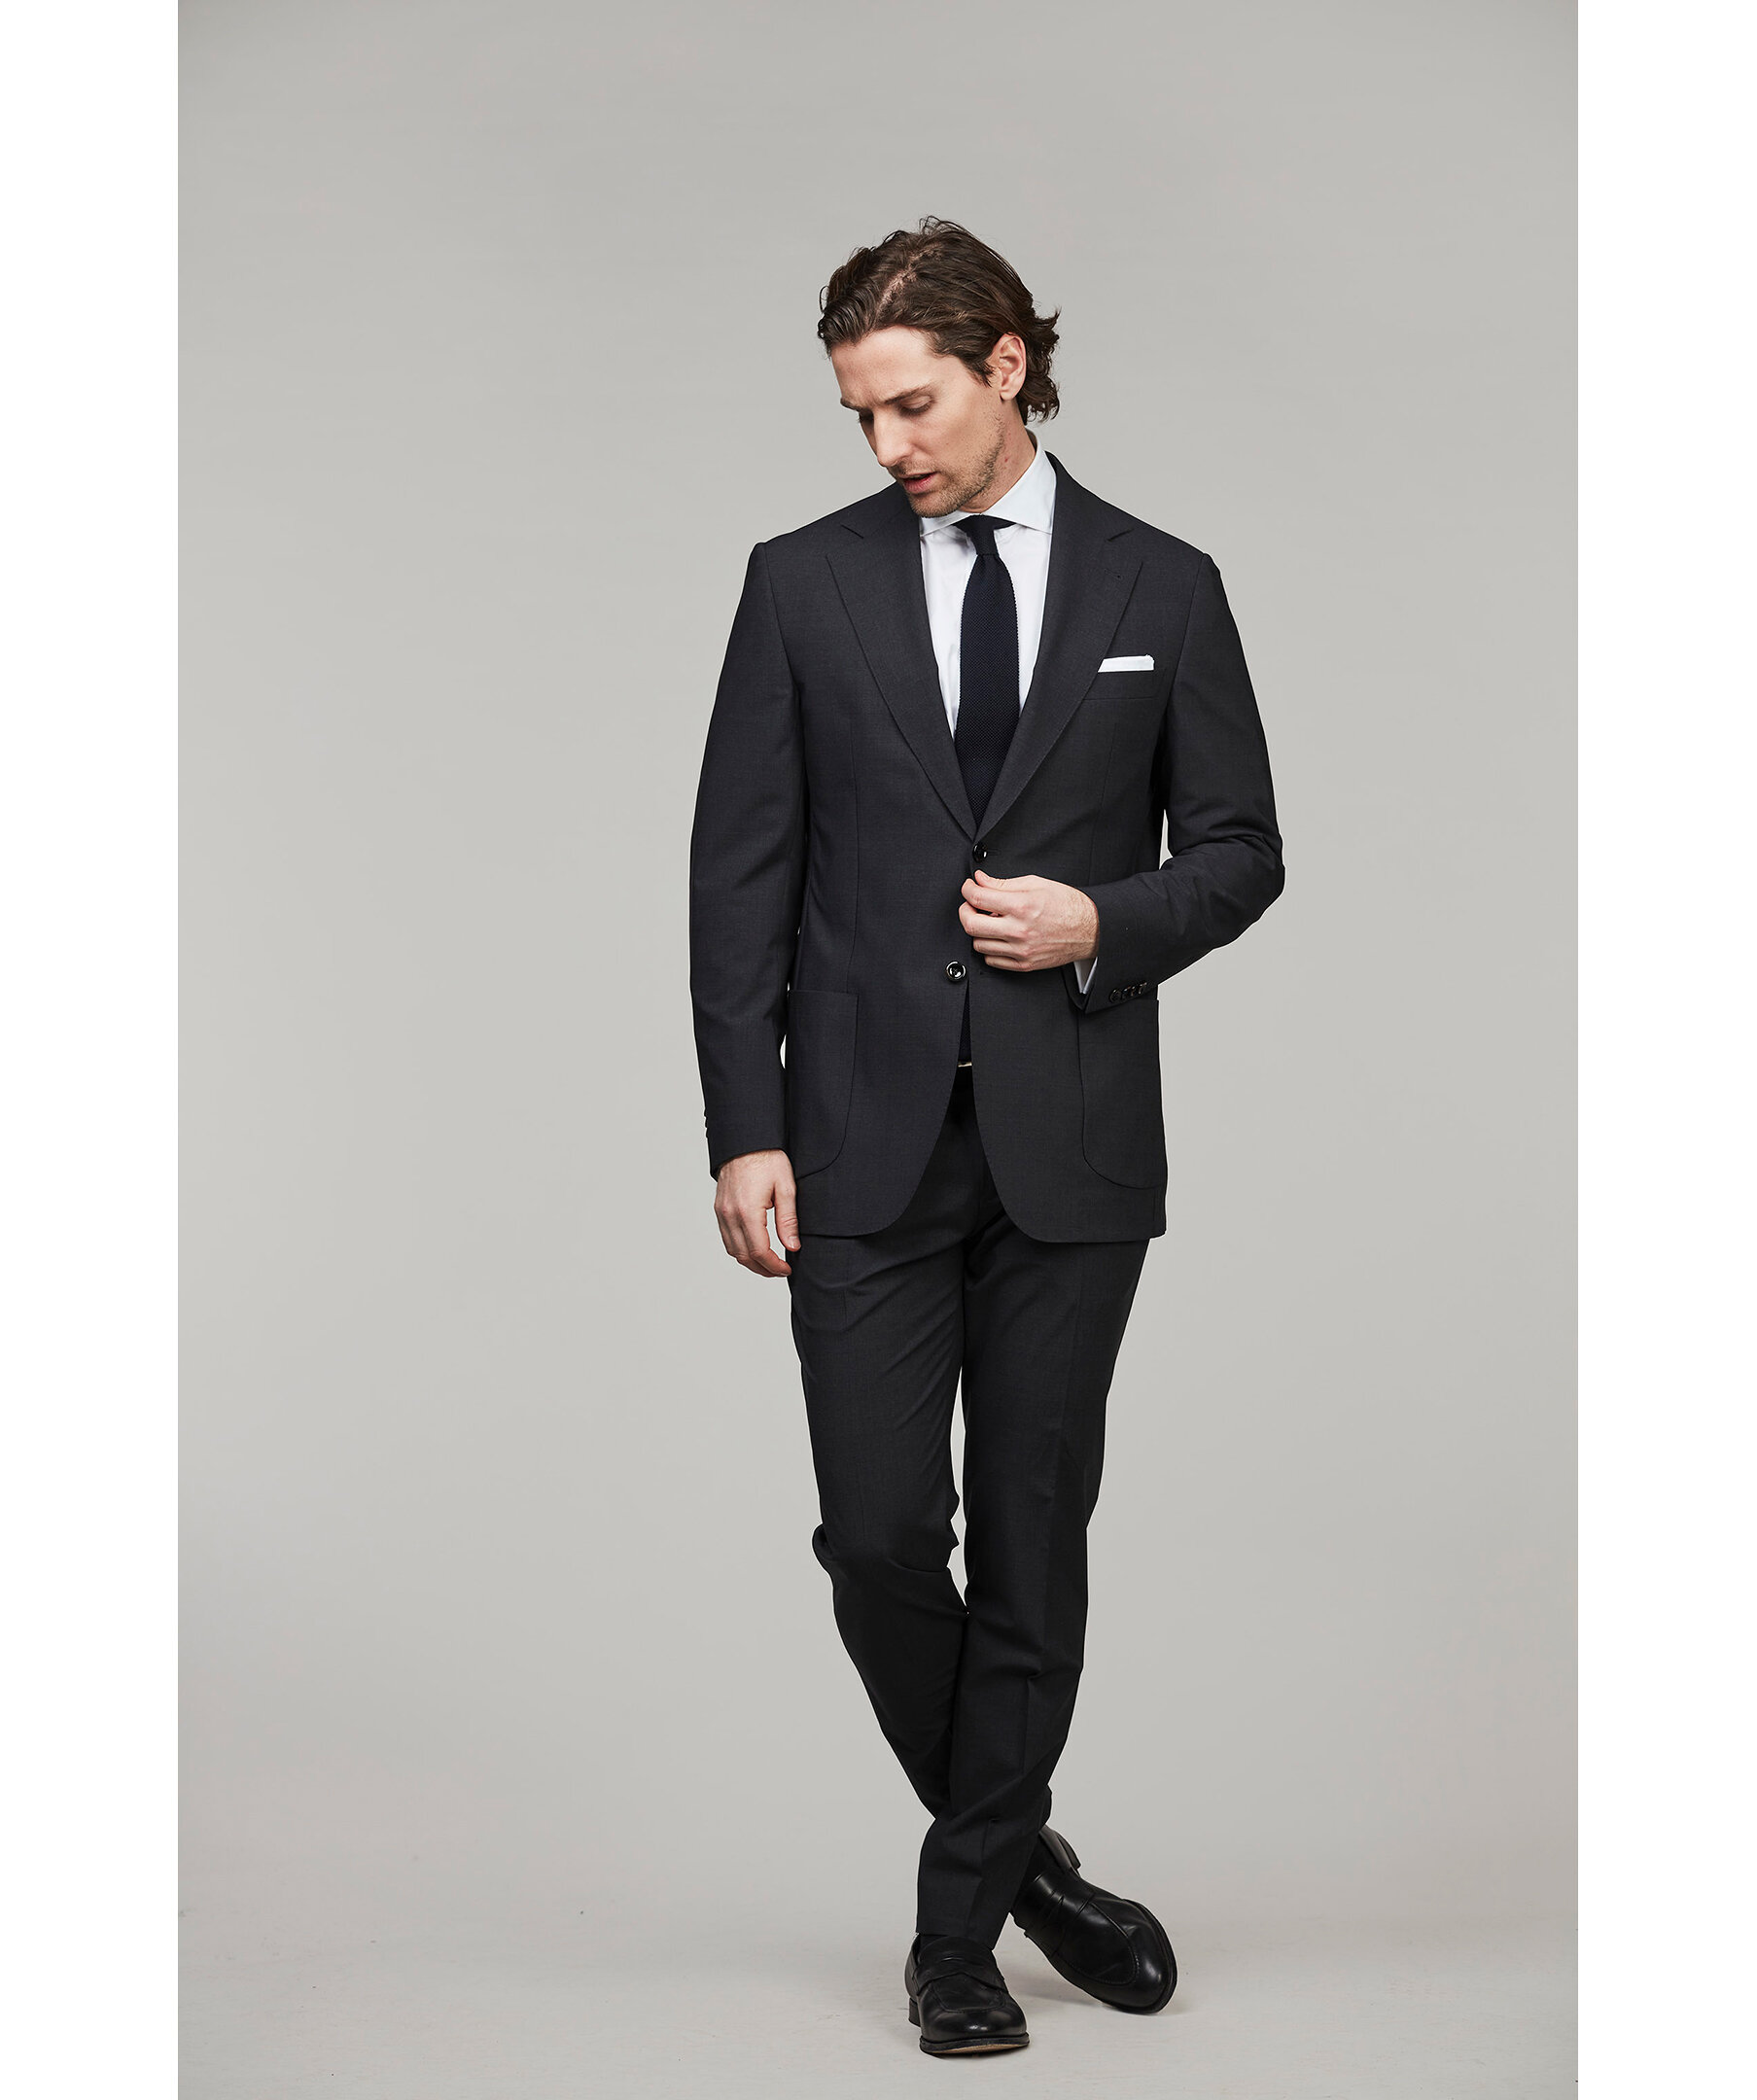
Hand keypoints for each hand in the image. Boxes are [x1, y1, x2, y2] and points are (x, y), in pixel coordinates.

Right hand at [713, 1149, 798, 1276]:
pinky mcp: (719, 1209)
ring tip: (769, 1264)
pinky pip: (727, 1238)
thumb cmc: (767, 1159)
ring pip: (732, 1250)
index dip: (774, 1265)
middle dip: (763, 1269)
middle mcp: (730, 1215)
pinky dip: (739, 1249)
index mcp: (747, 1211)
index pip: (759, 1251)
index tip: (787, 1268)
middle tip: (780, 1270)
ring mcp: (721, 1212)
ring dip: (750, 1262)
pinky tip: (754, 1249)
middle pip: (744, 1256)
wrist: (746, 1141)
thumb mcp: (786, 1187)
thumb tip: (792, 1247)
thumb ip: (788, 1220)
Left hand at [958, 869, 1098, 971]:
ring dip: (978, 931)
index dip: (967, 890)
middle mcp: (1019, 930)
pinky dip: (989, 948)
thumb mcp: (1036, 884)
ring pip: (978, 944)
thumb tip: (980, 880)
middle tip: (972, 904)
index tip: (969, 887)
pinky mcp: (1023, 965)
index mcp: (1022, 906)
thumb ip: (1003, 884)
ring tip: (990, 921)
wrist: (1090, 929)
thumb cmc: (1067, 905)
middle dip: (965, 911)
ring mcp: (1020, 950)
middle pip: (971, 925)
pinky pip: (991, 960)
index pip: (978, 898)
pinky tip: (999, 937)